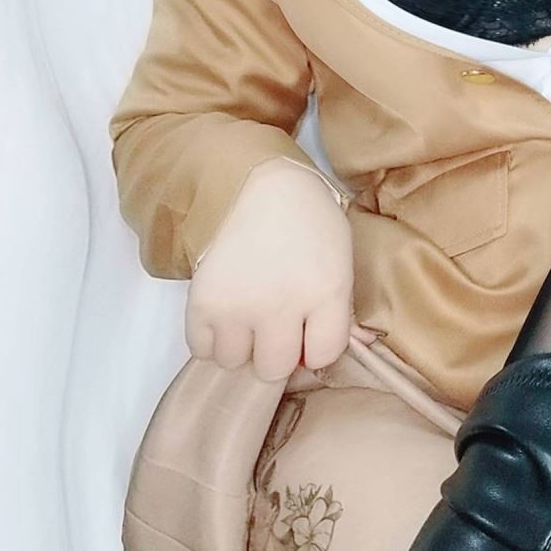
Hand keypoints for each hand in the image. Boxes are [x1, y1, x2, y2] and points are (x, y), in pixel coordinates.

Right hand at [185, 159, 381, 383]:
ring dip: (240, 344)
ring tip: (245, 314)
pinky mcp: (202, 302)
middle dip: (276, 350)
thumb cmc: (306, 217)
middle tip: (273, 324)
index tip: (309, 331)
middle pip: (274, 368)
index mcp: (325, 292)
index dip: (316, 346)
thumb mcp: (340, 257)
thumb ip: (341, 308)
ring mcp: (238, 307)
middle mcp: (281, 306)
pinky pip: (202, 348)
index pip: (323, 356)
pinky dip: (210, 337)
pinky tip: (223, 313)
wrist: (255, 181)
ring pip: (235, 361)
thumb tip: (348, 348)